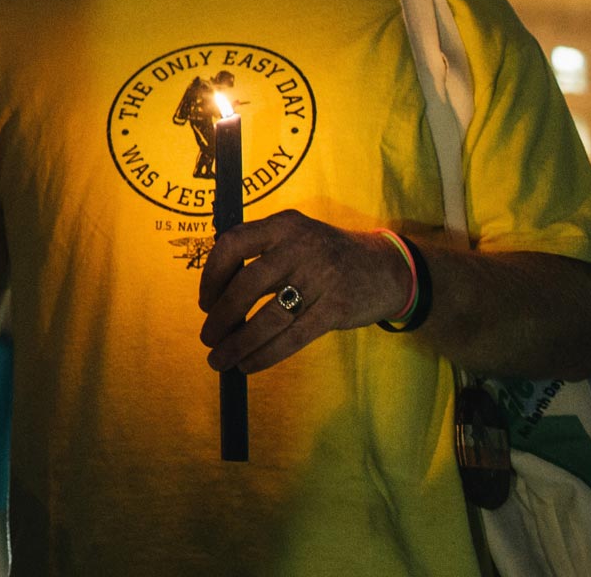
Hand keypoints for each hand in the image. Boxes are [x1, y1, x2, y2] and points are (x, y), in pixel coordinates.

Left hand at [197, 209, 408, 372]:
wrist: (386, 267)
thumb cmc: (324, 256)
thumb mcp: (295, 238)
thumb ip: (260, 255)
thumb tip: (213, 298)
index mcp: (283, 225)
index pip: (233, 243)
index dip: (212, 275)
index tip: (204, 301)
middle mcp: (300, 247)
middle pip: (247, 284)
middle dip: (222, 315)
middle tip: (207, 337)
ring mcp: (321, 277)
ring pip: (269, 316)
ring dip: (239, 343)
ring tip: (220, 359)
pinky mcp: (337, 308)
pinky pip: (294, 337)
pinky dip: (266, 354)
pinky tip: (249, 364)